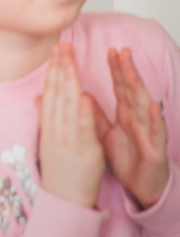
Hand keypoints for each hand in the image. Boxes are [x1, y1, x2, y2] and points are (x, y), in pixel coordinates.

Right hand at [37, 43, 104, 208]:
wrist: (64, 198)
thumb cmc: (59, 169)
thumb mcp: (47, 140)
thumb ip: (46, 117)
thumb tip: (38, 97)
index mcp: (49, 124)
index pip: (50, 90)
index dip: (54, 69)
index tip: (56, 50)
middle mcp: (56, 128)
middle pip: (57, 93)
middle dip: (60, 68)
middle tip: (61, 45)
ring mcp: (68, 139)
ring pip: (68, 106)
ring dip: (69, 82)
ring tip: (70, 61)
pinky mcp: (83, 151)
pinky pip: (83, 129)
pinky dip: (84, 114)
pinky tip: (84, 97)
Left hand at [92, 48, 169, 208]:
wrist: (142, 186)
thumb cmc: (126, 158)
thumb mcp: (105, 134)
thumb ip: (94, 116)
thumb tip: (80, 94)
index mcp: (126, 114)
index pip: (120, 87)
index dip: (116, 70)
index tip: (109, 50)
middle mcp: (138, 119)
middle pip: (132, 91)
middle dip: (127, 71)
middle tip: (121, 50)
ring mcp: (148, 132)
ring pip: (144, 106)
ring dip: (139, 88)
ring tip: (131, 70)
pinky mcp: (155, 149)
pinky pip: (156, 132)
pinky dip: (154, 118)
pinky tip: (153, 105)